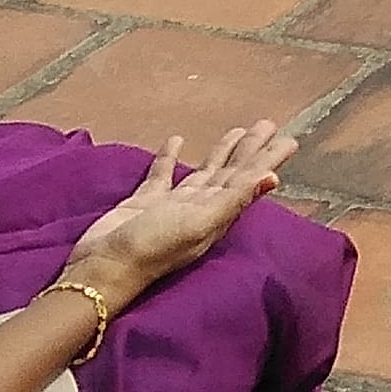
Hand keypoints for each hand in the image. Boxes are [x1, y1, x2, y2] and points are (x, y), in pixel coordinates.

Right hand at [62, 122, 297, 305]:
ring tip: (237, 130)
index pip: (248, 179)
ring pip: (203, 172)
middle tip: (268, 124)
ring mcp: (172, 204)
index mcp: (216, 213)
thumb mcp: (199, 223)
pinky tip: (176, 139)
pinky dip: (170, 157)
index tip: (288, 139)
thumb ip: (235, 199)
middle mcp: (199, 208)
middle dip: (250, 150)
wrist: (102, 268)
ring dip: (220, 152)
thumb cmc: (153, 247)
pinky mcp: (145, 201)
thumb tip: (273, 178)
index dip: (267, 160)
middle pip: (231, 172)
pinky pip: (163, 174)